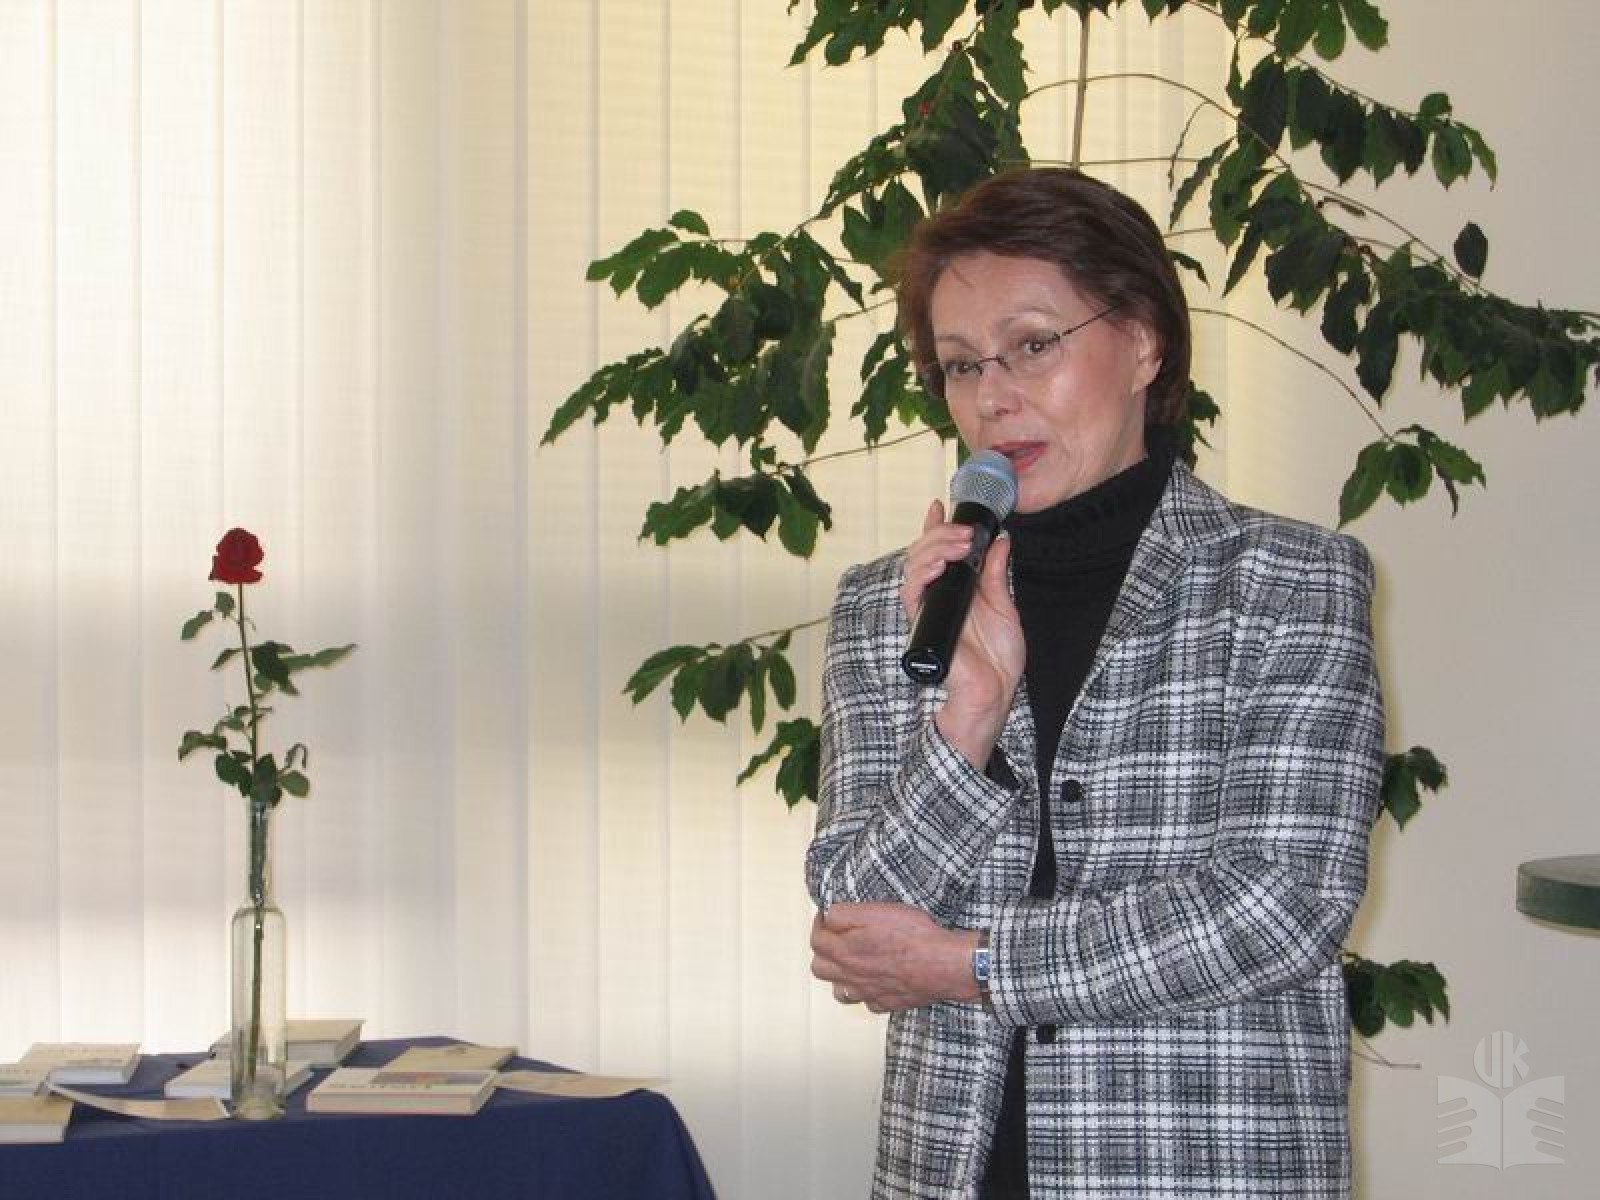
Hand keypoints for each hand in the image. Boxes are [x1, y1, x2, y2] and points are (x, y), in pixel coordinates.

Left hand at [810, 902, 980, 1012]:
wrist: (944, 964)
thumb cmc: (913, 936)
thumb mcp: (875, 911)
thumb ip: (844, 914)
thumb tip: (828, 917)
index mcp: (845, 951)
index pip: (816, 939)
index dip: (819, 924)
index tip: (827, 917)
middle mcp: (852, 976)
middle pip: (821, 968)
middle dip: (824, 951)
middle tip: (835, 938)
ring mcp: (868, 993)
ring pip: (840, 990)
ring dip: (840, 976)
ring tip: (850, 962)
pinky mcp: (887, 1003)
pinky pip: (866, 1002)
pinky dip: (865, 992)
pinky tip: (874, 980)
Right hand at [900, 499, 1023, 765]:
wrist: (995, 691)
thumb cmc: (997, 657)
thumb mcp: (1004, 605)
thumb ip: (996, 572)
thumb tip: (1001, 539)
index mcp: (956, 588)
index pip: (939, 550)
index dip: (936, 526)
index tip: (940, 504)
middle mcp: (939, 594)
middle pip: (923, 552)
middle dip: (940, 534)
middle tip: (965, 530)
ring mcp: (929, 607)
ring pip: (914, 566)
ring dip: (934, 547)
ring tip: (958, 542)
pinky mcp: (923, 622)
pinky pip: (912, 593)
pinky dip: (921, 574)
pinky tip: (936, 565)